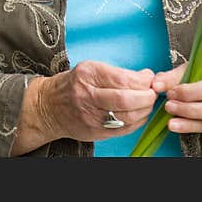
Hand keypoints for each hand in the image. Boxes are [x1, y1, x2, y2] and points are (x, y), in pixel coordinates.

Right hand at [14, 60, 157, 152]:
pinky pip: (124, 129)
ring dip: (145, 110)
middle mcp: (87, 95)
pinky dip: (138, 122)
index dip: (142, 80)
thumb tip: (146, 75)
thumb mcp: (89, 69)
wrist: (48, 107)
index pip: (122, 78)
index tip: (150, 79)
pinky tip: (140, 115)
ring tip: (147, 103)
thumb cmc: (71, 85)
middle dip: (146, 96)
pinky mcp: (95, 131)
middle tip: (153, 93)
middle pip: (125, 99)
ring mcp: (91, 116)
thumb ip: (117, 73)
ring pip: (127, 116)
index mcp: (86, 75)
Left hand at [152, 51, 201, 132]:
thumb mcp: (194, 64)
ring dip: (188, 122)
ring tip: (170, 121)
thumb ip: (174, 75)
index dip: (191, 92)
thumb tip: (156, 85)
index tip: (171, 92)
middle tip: (169, 105)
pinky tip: (176, 126)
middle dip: (188, 109)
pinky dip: (189, 127)